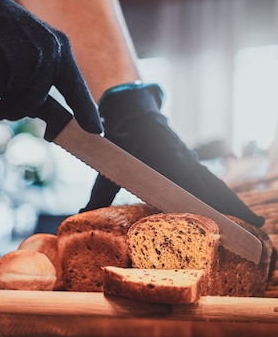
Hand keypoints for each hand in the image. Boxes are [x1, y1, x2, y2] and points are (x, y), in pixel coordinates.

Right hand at [0, 0, 101, 132]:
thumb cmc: (5, 32)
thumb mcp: (36, 48)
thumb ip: (44, 78)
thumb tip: (43, 110)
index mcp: (61, 50)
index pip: (77, 89)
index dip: (86, 112)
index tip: (97, 131)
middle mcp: (49, 54)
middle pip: (35, 101)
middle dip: (15, 108)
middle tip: (0, 110)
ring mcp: (27, 56)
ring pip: (12, 97)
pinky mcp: (4, 59)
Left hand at [83, 83, 263, 226]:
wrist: (131, 112)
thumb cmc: (118, 140)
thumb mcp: (107, 166)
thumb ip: (98, 192)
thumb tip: (80, 213)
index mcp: (165, 161)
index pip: (192, 185)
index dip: (209, 201)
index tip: (225, 216)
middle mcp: (182, 161)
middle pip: (213, 187)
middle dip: (233, 206)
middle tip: (255, 225)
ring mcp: (189, 161)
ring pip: (215, 183)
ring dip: (233, 202)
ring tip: (254, 221)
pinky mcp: (189, 162)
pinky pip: (210, 179)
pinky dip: (223, 194)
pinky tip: (234, 208)